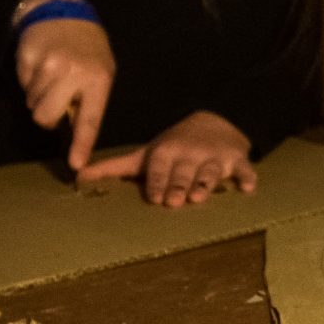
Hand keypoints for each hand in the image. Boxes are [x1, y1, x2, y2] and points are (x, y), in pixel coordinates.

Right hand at [14, 14, 115, 169]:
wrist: (65, 16)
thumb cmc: (88, 52)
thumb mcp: (101, 73)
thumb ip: (89, 101)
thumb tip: (72, 133)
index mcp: (98, 80)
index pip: (90, 119)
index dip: (81, 144)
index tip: (76, 165)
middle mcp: (74, 73)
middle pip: (45, 117)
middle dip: (46, 116)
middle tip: (55, 100)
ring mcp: (49, 64)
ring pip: (31, 103)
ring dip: (38, 95)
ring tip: (51, 76)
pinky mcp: (27, 57)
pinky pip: (21, 85)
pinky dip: (29, 80)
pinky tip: (40, 65)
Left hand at [77, 110, 255, 205]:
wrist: (213, 122)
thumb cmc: (173, 147)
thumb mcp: (145, 154)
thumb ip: (113, 167)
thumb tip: (76, 177)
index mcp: (167, 152)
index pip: (160, 168)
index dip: (158, 182)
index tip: (155, 197)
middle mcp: (190, 153)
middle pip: (185, 172)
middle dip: (180, 185)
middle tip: (175, 201)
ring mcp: (215, 157)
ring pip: (211, 172)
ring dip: (207, 183)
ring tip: (201, 197)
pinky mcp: (237, 161)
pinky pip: (244, 169)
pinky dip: (247, 177)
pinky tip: (247, 187)